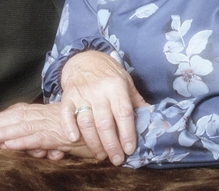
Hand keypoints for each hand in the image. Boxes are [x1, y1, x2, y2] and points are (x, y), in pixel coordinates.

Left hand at [0, 102, 91, 158]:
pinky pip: (38, 138)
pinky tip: (8, 144)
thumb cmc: (90, 133)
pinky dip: (22, 141)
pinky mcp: (60, 137)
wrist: (111, 131)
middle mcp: (51, 117)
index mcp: (51, 114)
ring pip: (25, 126)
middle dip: (0, 123)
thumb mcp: (68, 136)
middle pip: (20, 116)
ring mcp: (54, 126)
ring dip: (4, 131)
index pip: (24, 112)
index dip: (7, 117)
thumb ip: (54, 140)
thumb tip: (41, 149)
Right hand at [59, 50, 147, 165]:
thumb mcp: (125, 81)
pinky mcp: (68, 96)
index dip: (127, 133)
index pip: (123, 113)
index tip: (129, 149)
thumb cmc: (108, 73)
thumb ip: (136, 101)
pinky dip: (69, 127)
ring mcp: (82, 93)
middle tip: (116, 159)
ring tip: (101, 155)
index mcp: (116, 86)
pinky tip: (74, 139)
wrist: (84, 58)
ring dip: (94, 142)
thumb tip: (152, 119)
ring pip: (87, 122)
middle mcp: (99, 90)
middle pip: (105, 122)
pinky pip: (66, 113)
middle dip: (111, 145)